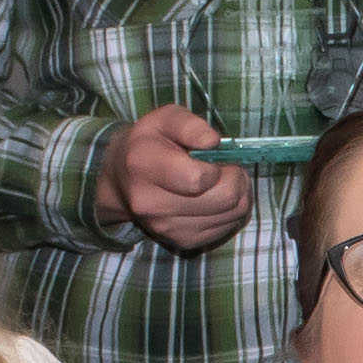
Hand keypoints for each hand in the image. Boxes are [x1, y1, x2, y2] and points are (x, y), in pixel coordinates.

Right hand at [109, 102, 255, 248]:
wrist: (123, 179)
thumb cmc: (150, 143)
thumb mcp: (166, 119)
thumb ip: (190, 126)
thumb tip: (213, 142)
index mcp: (143, 165)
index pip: (198, 179)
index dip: (215, 167)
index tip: (212, 159)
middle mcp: (152, 204)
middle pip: (224, 199)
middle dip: (236, 179)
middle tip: (228, 168)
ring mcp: (168, 228)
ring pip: (233, 215)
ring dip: (239, 195)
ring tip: (223, 181)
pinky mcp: (183, 242)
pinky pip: (228, 227)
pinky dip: (231, 212)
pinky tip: (217, 198)